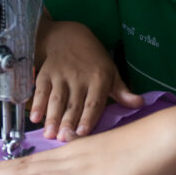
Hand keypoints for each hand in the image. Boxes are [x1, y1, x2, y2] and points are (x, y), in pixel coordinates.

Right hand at [31, 14, 143, 139]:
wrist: (67, 36)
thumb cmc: (93, 59)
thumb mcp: (111, 72)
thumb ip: (122, 92)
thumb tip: (140, 104)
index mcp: (99, 78)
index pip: (93, 102)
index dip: (88, 118)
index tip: (83, 133)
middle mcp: (79, 77)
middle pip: (73, 104)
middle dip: (68, 122)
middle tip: (64, 139)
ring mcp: (61, 75)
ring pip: (57, 99)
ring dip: (52, 117)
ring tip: (50, 134)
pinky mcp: (45, 73)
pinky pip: (41, 90)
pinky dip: (37, 103)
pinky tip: (35, 118)